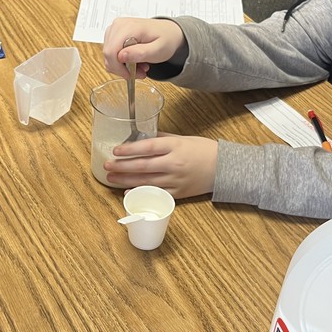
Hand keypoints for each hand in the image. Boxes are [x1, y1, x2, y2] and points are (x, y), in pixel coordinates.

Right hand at [101, 18, 184, 79]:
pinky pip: (111, 52)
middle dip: (121, 68)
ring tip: (140, 66)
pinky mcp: (114, 33)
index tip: (130, 75)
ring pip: (108, 55)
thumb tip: (121, 56)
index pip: (111, 52)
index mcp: (129, 27)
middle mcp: (118, 25)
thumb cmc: (165, 39)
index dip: (118, 68)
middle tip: (139, 72)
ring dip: (122, 65)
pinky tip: (134, 60)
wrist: (168, 31)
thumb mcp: (158, 50)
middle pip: (108, 54)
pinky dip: (121, 60)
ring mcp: (115, 28)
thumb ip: (140, 53)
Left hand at [103, 134, 218, 198]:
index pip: (147, 148)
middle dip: (122, 167)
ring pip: (146, 182)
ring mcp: (176, 180)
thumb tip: (142, 137)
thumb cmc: (204, 150)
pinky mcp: (179, 193)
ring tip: (111, 179)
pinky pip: (156, 195)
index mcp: (175, 147)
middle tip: (107, 167)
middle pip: (142, 166)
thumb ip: (162, 138)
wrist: (224, 168)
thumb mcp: (183, 138)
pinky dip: (141, 194)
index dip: (129, 149)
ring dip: (126, 181)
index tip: (115, 151)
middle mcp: (174, 164)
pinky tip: (128, 193)